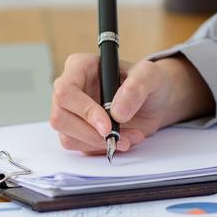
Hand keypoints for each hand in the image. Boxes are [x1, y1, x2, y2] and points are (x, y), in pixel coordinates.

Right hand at [49, 54, 212, 154]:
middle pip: (60, 118)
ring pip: (68, 137)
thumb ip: (136, 88)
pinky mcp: (78, 132)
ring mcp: (72, 112)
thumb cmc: (149, 82)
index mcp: (80, 67)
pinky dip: (102, 149)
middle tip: (119, 138)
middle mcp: (70, 89)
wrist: (156, 102)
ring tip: (130, 137)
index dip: (83, 111)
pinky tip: (123, 140)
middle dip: (90, 134)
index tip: (107, 126)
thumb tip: (117, 113)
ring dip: (99, 144)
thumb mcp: (150, 76)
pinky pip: (80, 147)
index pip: (65, 91)